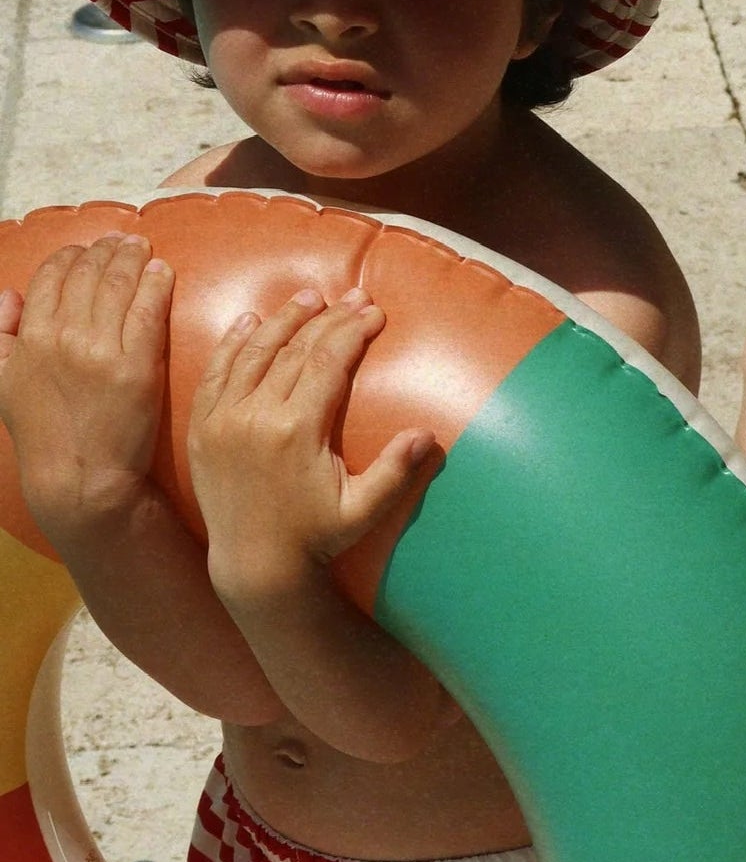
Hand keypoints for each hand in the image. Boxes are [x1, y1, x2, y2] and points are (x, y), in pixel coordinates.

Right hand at [0, 234, 173, 545]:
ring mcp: (100, 350)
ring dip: (133, 258)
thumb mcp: (2, 382)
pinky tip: (164, 272)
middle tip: (125, 241)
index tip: (88, 249)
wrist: (81, 479)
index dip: (72, 256)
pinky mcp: (137, 366)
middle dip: (107, 250)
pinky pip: (149, 310)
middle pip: (89, 274)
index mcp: (30, 338)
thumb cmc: (44, 433)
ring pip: (120, 285)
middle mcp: (62, 337)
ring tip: (143, 248)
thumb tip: (8, 292)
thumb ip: (0, 334)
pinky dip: (157, 284)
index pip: (52, 276)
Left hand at [187, 287, 440, 607]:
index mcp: (298, 429)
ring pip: (255, 352)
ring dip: (284, 319)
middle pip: (296, 349)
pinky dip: (232, 343)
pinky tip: (250, 320)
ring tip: (310, 296)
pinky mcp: (202, 427)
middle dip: (329, 317)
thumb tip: (427, 434)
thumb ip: (395, 472)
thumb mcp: (362, 510)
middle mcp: (257, 416)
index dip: (354, 330)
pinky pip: (215, 373)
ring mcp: (224, 419)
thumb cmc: (315, 538)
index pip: (329, 361)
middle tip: (354, 296)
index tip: (375, 311)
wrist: (253, 565)